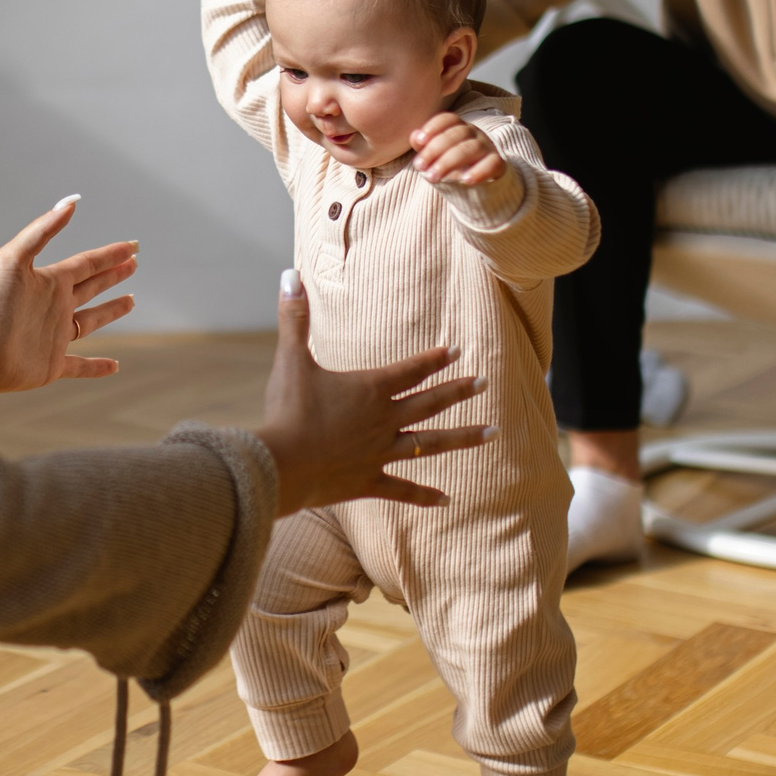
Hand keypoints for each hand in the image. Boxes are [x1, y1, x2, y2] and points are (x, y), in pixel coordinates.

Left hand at [0, 196, 138, 391]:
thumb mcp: (14, 257)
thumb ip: (42, 229)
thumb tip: (70, 202)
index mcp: (50, 281)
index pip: (87, 263)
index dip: (110, 255)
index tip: (132, 247)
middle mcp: (55, 307)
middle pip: (91, 287)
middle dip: (113, 275)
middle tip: (134, 264)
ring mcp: (54, 337)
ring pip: (90, 322)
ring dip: (110, 311)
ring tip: (131, 301)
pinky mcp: (51, 365)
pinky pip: (80, 365)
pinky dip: (97, 367)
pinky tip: (115, 366)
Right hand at [255, 270, 489, 514]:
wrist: (283, 464)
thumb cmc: (287, 409)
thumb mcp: (290, 359)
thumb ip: (294, 319)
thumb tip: (289, 275)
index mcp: (371, 389)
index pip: (411, 369)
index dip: (434, 358)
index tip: (457, 350)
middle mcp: (384, 420)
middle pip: (431, 402)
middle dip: (460, 390)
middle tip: (485, 382)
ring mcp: (380, 453)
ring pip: (432, 444)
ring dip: (463, 437)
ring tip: (493, 433)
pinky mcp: (368, 481)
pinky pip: (403, 488)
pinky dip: (424, 495)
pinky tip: (447, 499)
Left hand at [412, 113, 504, 185]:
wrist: (482, 186)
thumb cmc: (455, 167)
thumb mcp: (437, 157)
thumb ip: (425, 147)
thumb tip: (415, 136)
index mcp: (458, 128)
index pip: (448, 119)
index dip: (433, 127)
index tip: (419, 141)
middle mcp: (474, 134)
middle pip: (456, 133)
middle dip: (435, 150)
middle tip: (420, 167)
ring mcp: (488, 148)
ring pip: (471, 148)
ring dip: (449, 162)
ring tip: (433, 177)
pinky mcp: (498, 164)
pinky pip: (492, 163)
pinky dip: (479, 171)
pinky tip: (465, 181)